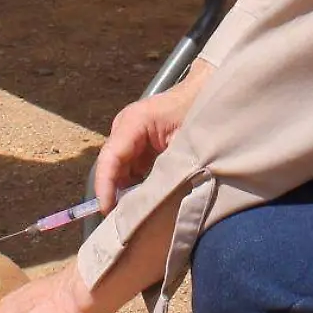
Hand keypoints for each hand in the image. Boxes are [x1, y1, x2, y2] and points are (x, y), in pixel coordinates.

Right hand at [93, 60, 212, 211]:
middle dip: (113, 193)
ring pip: (119, 169)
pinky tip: (143, 200)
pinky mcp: (139, 143)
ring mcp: (130, 135)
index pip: (110, 158)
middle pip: (111, 166)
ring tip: (133, 215)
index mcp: (133, 123)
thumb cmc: (198, 111)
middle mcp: (125, 128)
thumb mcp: (185, 143)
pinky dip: (134, 185)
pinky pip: (130, 168)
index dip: (105, 186)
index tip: (107, 211)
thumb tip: (152, 201)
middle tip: (121, 222)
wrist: (207, 90)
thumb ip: (167, 169)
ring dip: (124, 191)